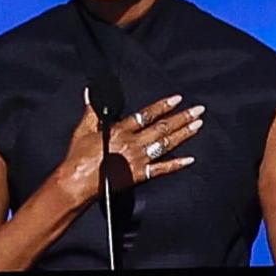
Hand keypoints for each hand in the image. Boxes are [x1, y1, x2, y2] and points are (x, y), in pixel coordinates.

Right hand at [58, 95, 202, 202]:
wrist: (77, 182)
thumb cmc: (78, 157)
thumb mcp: (83, 129)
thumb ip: (91, 110)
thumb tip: (91, 93)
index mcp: (120, 130)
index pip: (146, 114)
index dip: (163, 106)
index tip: (177, 99)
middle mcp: (132, 143)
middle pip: (162, 128)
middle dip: (182, 117)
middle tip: (198, 110)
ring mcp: (138, 159)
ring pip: (165, 145)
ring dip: (183, 134)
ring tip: (197, 126)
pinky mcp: (139, 175)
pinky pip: (161, 169)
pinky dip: (176, 165)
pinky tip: (189, 160)